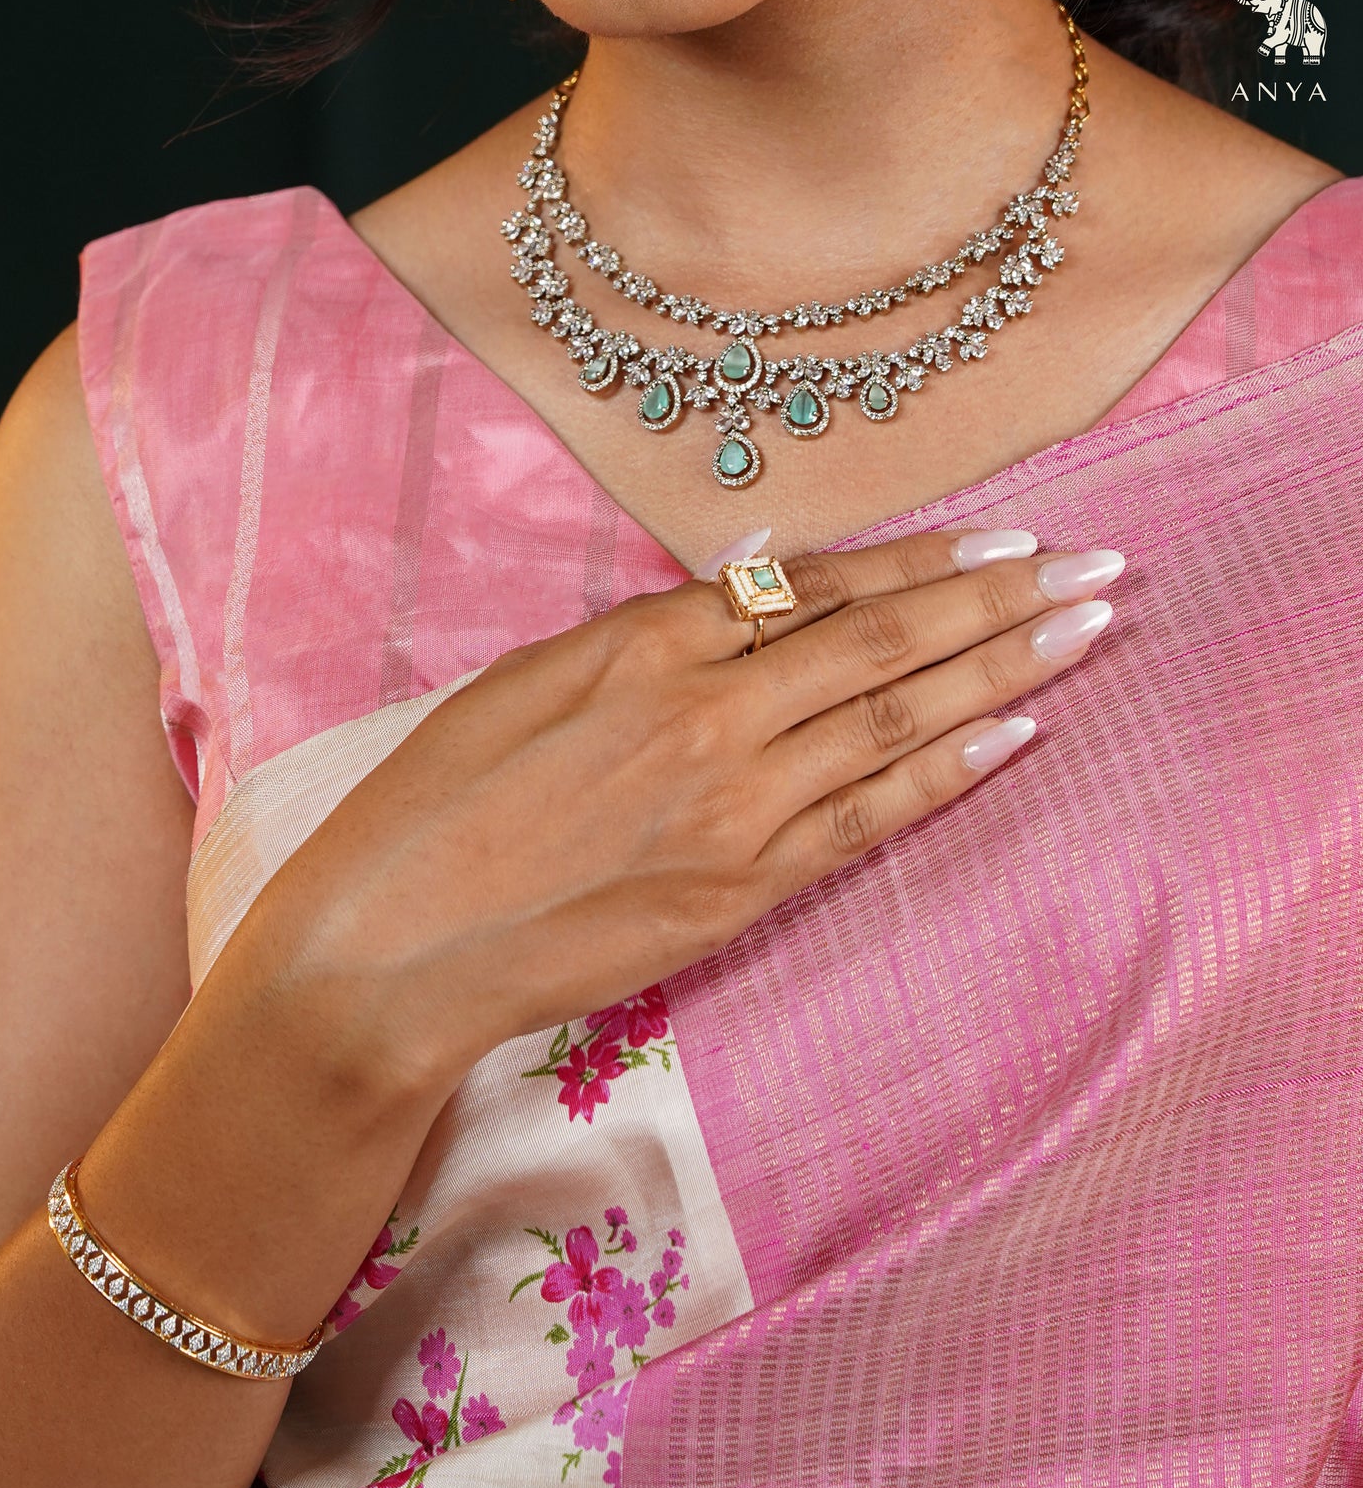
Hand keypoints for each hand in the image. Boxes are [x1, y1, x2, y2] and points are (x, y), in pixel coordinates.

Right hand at [233, 528, 1123, 1097]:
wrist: (390, 945)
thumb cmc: (434, 805)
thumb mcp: (526, 680)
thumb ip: (649, 633)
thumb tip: (752, 580)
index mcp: (645, 640)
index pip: (814, 585)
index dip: (917, 564)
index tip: (996, 542)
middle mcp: (708, 707)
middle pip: (883, 640)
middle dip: (999, 597)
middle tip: (1097, 563)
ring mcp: (735, 802)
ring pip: (896, 717)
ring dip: (1004, 668)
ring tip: (1090, 627)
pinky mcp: (742, 889)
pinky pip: (870, 816)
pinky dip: (949, 770)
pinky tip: (1020, 733)